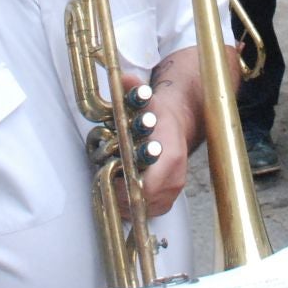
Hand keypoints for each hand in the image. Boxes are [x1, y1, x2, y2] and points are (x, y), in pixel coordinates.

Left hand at [117, 73, 189, 217]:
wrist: (181, 123)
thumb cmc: (159, 113)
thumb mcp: (146, 99)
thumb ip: (133, 90)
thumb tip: (123, 77)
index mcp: (170, 153)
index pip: (147, 186)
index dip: (126, 187)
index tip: (109, 179)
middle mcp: (175, 175)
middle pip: (144, 201)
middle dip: (122, 195)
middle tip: (106, 184)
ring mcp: (175, 189)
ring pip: (146, 208)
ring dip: (127, 202)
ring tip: (113, 187)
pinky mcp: (171, 197)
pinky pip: (151, 210)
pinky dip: (136, 204)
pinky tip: (124, 192)